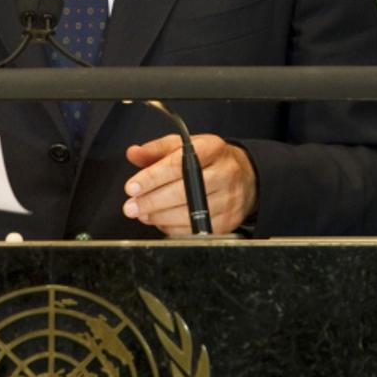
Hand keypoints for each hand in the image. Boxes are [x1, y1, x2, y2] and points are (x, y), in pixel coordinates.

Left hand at [123, 134, 256, 235]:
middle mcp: (223, 173)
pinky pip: (195, 230)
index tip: (132, 187)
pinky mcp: (228, 221)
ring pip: (188, 214)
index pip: (177, 164)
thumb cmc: (210, 160)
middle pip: (182, 192)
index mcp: (211, 149)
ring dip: (159, 217)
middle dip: (151, 201)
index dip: (152, 177)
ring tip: (142, 213)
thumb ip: (157, 150)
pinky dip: (173, 228)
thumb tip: (133, 153)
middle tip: (130, 207)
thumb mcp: (185, 146)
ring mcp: (228, 199)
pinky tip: (161, 221)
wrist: (246, 176)